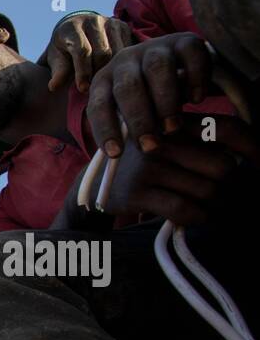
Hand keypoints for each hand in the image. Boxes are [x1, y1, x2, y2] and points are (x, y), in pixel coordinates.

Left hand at [47, 12, 133, 93]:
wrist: (77, 33)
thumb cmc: (64, 51)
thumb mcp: (56, 60)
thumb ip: (58, 72)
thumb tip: (53, 86)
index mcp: (72, 27)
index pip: (82, 50)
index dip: (83, 72)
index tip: (83, 89)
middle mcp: (93, 20)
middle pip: (102, 52)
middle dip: (97, 72)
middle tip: (93, 87)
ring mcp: (110, 21)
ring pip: (117, 52)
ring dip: (110, 69)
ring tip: (102, 82)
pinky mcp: (123, 26)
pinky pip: (127, 49)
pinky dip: (120, 63)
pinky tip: (112, 73)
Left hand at [87, 32, 213, 156]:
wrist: (177, 66)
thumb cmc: (147, 99)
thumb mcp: (128, 113)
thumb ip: (123, 129)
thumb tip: (115, 159)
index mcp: (104, 81)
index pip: (98, 106)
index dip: (105, 129)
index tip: (116, 153)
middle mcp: (125, 60)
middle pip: (128, 88)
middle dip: (138, 119)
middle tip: (150, 146)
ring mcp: (155, 47)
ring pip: (157, 70)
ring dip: (165, 102)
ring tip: (171, 127)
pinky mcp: (185, 40)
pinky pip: (190, 55)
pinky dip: (195, 78)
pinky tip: (196, 100)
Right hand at [97, 114, 257, 225]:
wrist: (95, 183)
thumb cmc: (146, 163)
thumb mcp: (170, 140)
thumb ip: (202, 141)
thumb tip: (251, 159)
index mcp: (175, 121)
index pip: (228, 128)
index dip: (253, 147)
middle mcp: (162, 139)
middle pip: (222, 167)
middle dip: (231, 187)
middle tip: (226, 195)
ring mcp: (147, 166)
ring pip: (207, 191)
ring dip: (216, 206)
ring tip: (210, 208)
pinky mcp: (136, 193)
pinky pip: (184, 210)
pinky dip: (198, 217)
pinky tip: (197, 217)